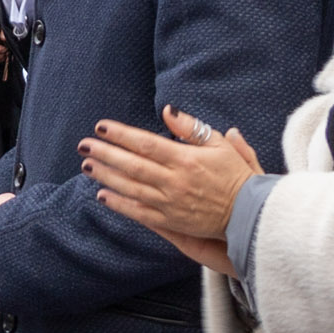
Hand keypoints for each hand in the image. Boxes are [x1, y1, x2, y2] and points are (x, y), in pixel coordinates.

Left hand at [82, 106, 261, 242]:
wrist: (249, 214)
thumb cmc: (236, 176)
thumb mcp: (219, 144)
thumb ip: (191, 128)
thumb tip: (167, 110)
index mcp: (185, 159)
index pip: (145, 143)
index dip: (121, 134)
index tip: (101, 127)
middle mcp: (174, 181)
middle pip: (132, 165)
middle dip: (105, 153)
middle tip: (84, 145)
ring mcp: (170, 203)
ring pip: (131, 188)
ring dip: (107, 176)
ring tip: (87, 166)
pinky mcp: (171, 222)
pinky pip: (139, 213)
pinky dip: (119, 204)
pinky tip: (103, 195)